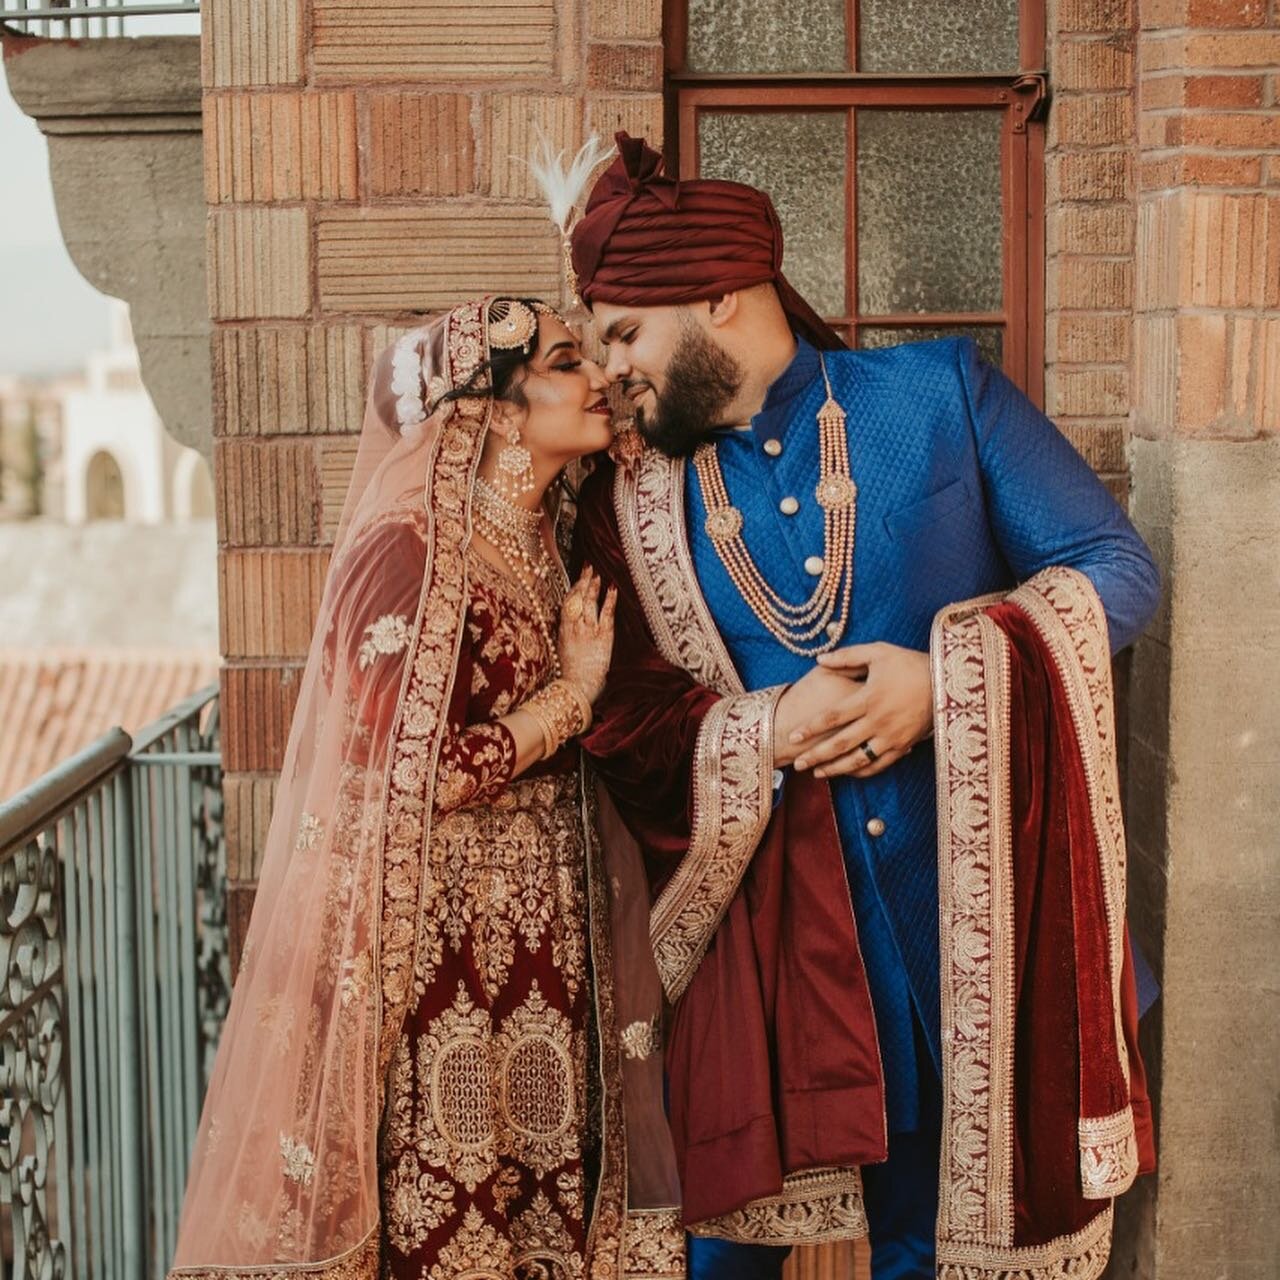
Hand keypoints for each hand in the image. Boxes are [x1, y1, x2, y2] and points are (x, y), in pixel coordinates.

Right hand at [558, 566, 616, 704]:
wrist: (577, 688)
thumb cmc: (571, 675)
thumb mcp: (563, 652)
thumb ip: (566, 637)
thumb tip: (569, 628)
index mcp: (563, 631)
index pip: (567, 603)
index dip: (573, 589)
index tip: (578, 579)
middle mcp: (574, 627)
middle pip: (577, 598)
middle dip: (583, 581)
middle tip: (588, 567)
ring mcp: (588, 631)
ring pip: (590, 603)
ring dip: (593, 587)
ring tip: (597, 574)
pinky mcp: (603, 637)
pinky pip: (606, 614)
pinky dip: (609, 600)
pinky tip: (613, 589)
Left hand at [788, 642, 932, 779]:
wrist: (946, 681)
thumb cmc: (909, 663)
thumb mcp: (879, 652)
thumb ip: (847, 656)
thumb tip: (820, 658)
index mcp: (869, 697)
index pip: (832, 716)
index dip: (811, 728)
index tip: (792, 736)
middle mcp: (879, 720)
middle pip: (841, 743)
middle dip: (817, 755)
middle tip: (797, 764)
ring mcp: (892, 736)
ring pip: (858, 759)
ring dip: (836, 769)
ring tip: (817, 774)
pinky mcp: (904, 745)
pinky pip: (879, 764)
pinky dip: (862, 771)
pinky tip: (847, 773)